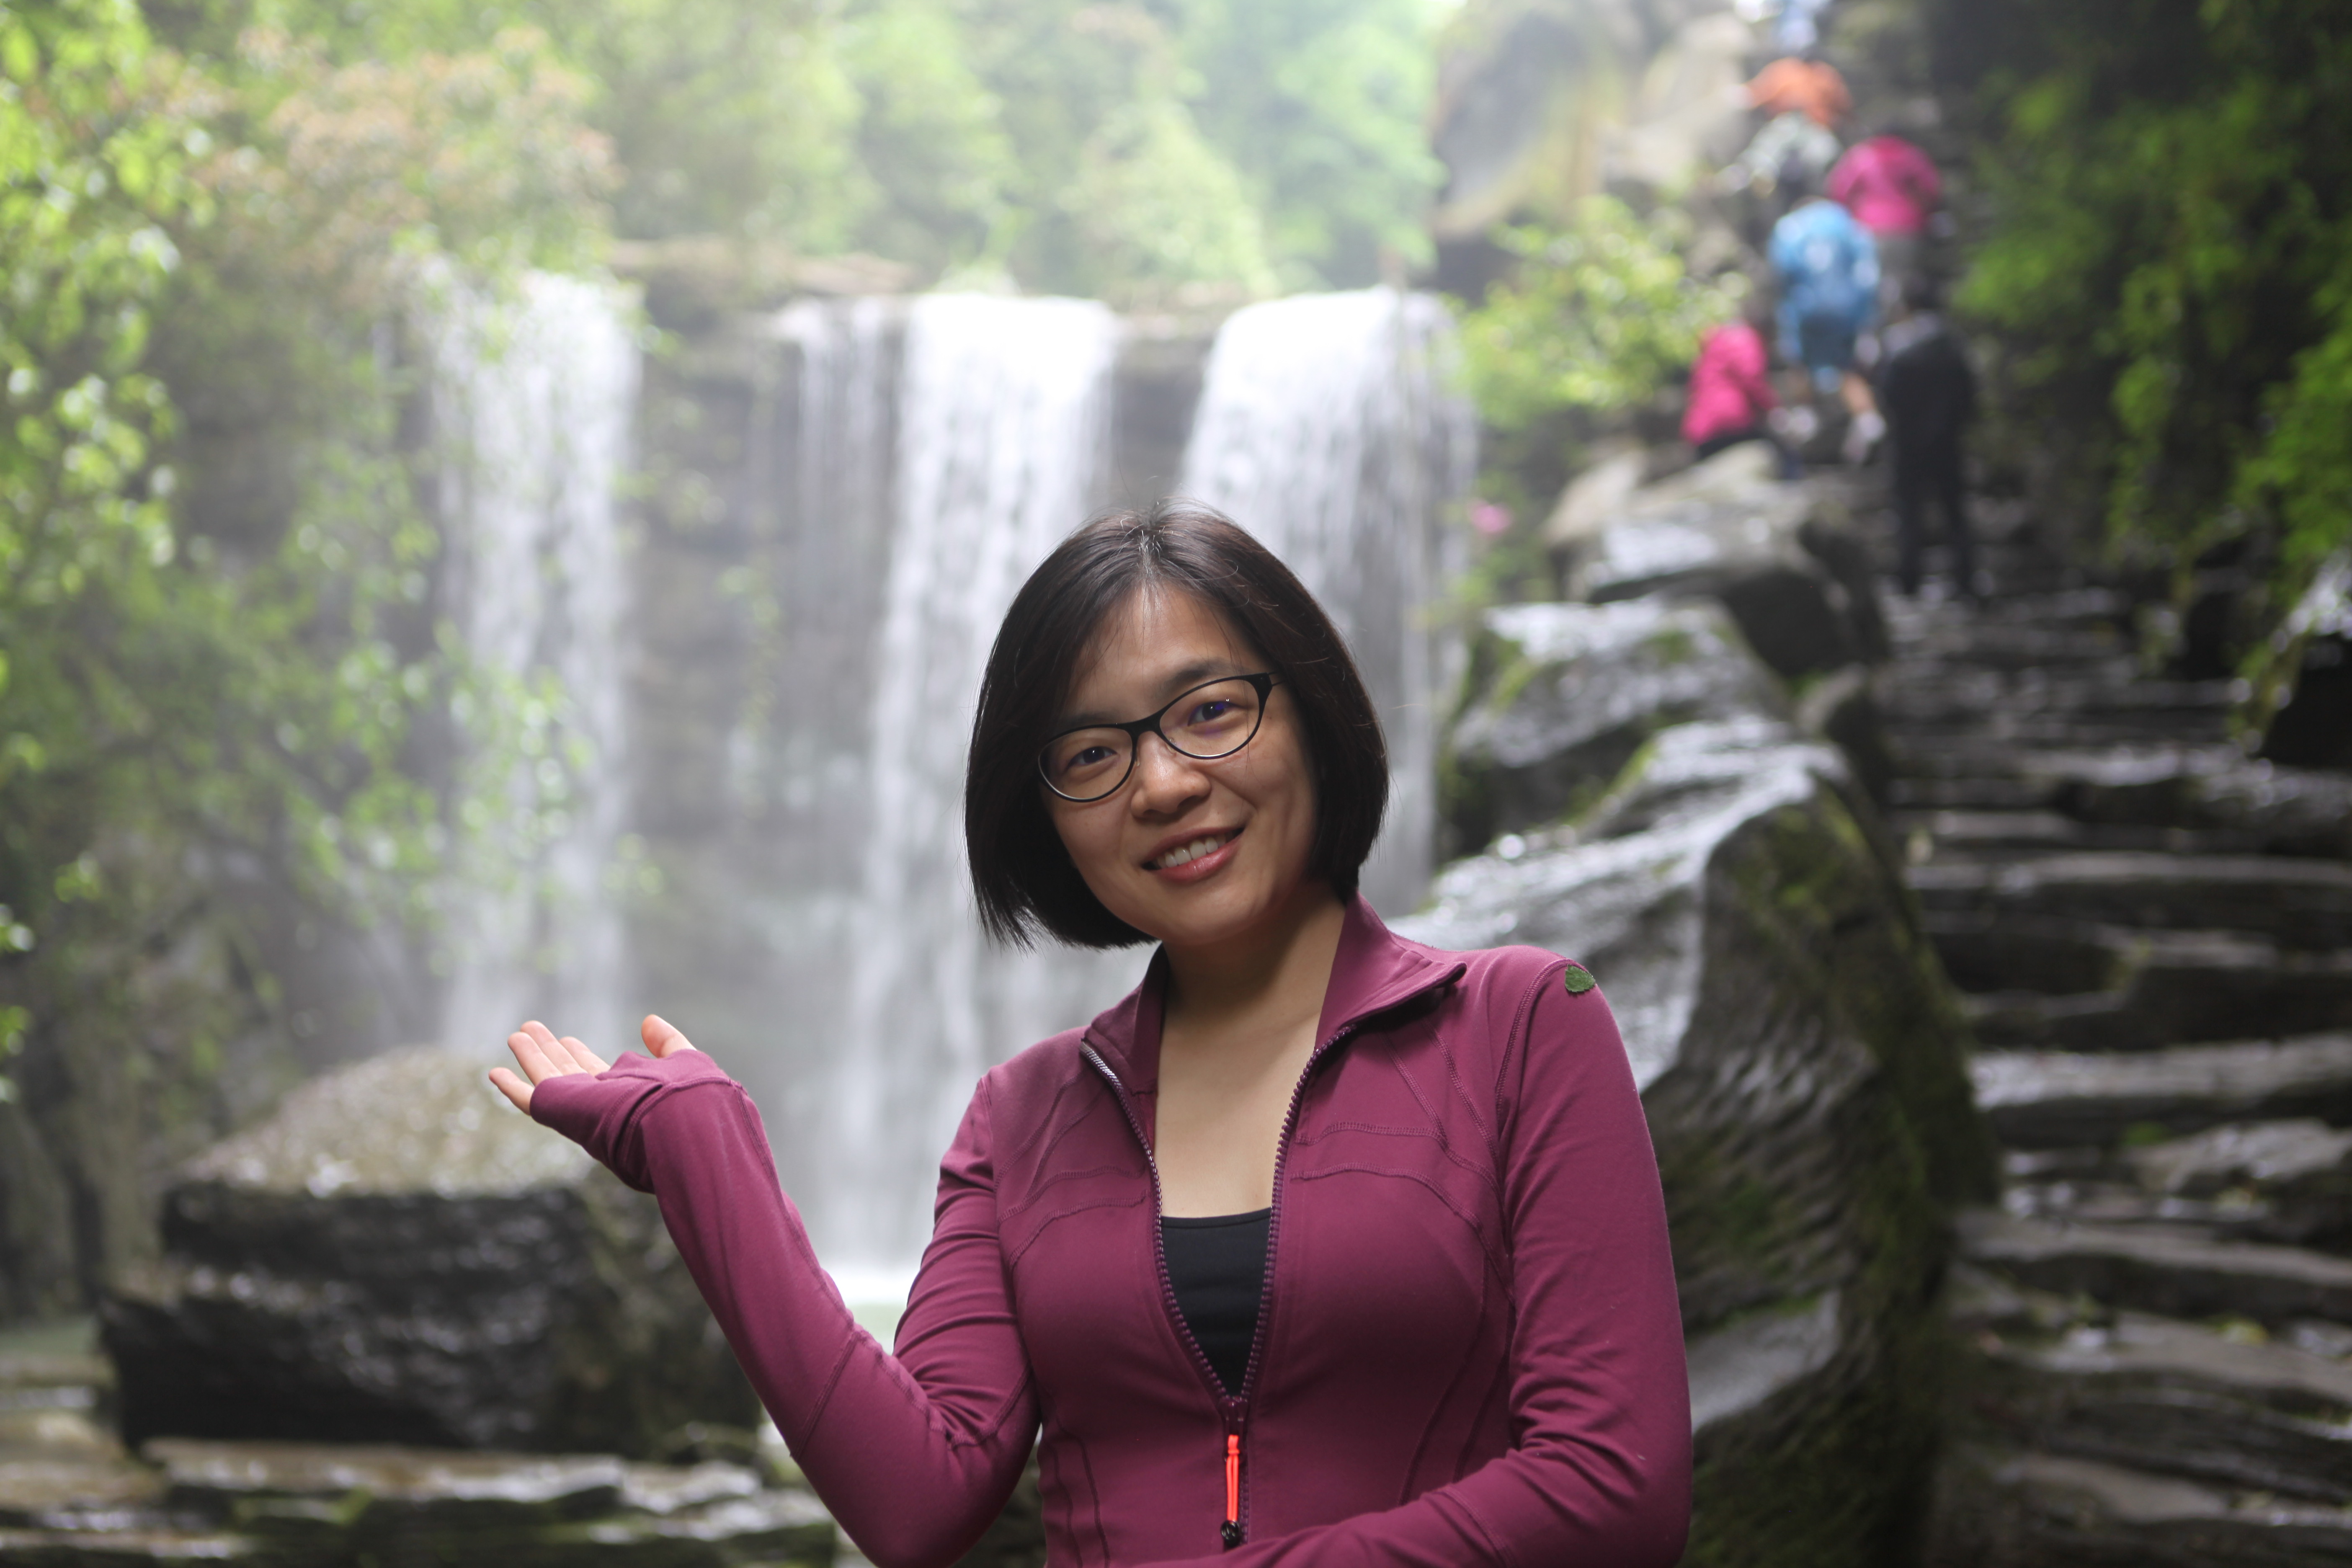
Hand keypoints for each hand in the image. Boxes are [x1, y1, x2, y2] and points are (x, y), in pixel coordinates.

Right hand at [489, 1013, 697, 1113]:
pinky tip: (495, 1072)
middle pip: (565, 1070)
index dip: (579, 1054)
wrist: (678, 1129)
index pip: (595, 1072)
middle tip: (531, 1028)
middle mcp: (599, 1102)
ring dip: (530, 1056)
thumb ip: (666, 1043)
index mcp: (626, 1093)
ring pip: (547, 1077)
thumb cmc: (687, 1101)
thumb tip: (649, 1020)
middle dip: (549, 1051)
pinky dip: (511, 1087)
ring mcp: (579, 1107)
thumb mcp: (682, 1062)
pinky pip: (531, 1100)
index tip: (567, 1040)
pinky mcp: (562, 1113)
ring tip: (516, 1034)